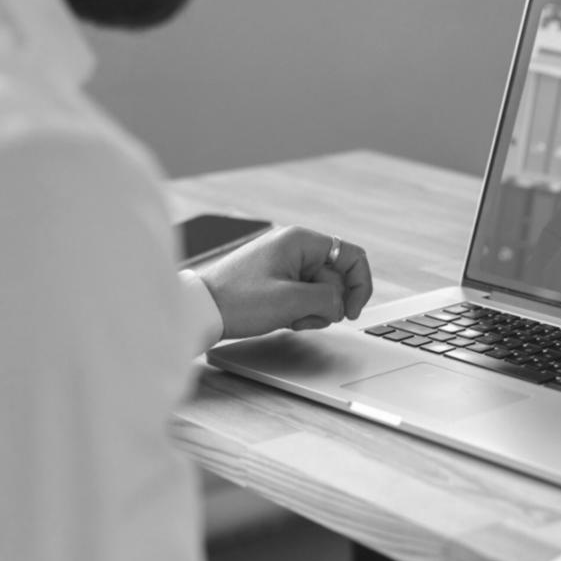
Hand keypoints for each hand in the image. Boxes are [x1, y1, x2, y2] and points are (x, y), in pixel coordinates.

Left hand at [196, 225, 372, 338]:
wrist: (200, 310)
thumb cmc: (238, 301)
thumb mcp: (291, 301)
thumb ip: (328, 299)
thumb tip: (340, 303)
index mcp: (301, 241)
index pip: (352, 257)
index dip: (359, 286)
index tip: (352, 312)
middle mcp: (295, 247)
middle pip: (336, 277)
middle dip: (328, 303)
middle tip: (305, 318)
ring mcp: (285, 263)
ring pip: (321, 290)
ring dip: (313, 310)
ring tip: (289, 319)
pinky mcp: (277, 279)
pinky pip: (304, 296)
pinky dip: (300, 311)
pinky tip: (282, 319)